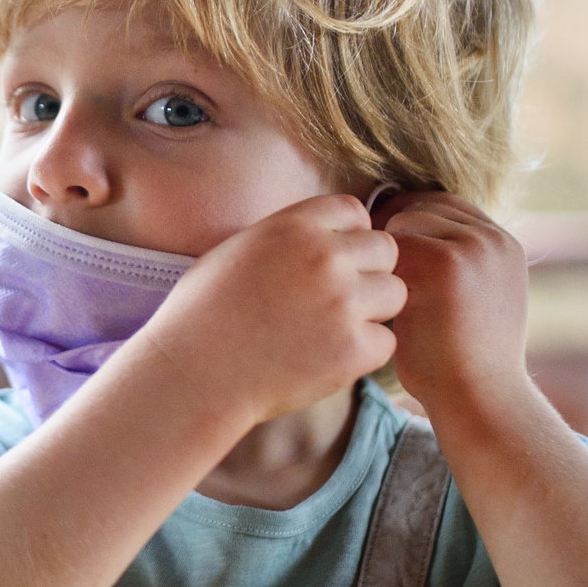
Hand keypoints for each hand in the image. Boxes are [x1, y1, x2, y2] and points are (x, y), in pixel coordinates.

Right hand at [139, 193, 405, 423]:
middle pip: (385, 250)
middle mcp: (325, 257)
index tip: (331, 261)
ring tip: (334, 330)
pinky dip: (364, 353)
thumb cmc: (200, 316)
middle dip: (368, 272)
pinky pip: (386, 341)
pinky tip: (328, 359)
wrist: (193, 374)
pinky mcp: (352, 350)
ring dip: (372, 311)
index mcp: (294, 226)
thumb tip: (320, 236)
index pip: (354, 212)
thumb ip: (285, 237)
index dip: (347, 237)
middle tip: (337, 300)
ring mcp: (343, 303)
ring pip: (394, 294)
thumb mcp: (236, 251)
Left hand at [373, 192, 530, 413]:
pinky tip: (374, 295)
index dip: (408, 218)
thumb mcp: (470, 304)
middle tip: (363, 258)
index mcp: (503, 246)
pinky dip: (378, 267)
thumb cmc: (461, 364)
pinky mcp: (447, 262)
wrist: (479, 398)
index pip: (446, 206)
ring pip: (404, 221)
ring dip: (384, 250)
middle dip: (392, 226)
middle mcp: (493, 239)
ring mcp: (473, 247)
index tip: (379, 245)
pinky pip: (392, 243)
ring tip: (374, 284)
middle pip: (425, 205)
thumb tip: (400, 247)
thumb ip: (451, 269)